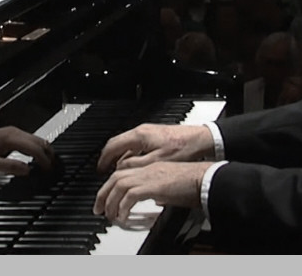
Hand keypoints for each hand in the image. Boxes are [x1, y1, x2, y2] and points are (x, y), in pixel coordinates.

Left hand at [0, 115, 54, 175]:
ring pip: (36, 139)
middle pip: (40, 141)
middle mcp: (12, 132)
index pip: (36, 148)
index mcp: (9, 138)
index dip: (46, 160)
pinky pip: (29, 140)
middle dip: (50, 155)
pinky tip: (37, 157)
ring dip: (45, 151)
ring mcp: (10, 132)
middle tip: (55, 169)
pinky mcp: (8, 135)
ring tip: (49, 164)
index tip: (50, 171)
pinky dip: (37, 149)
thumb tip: (27, 169)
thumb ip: (7, 166)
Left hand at [92, 161, 210, 223]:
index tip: (107, 198)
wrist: (205, 178)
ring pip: (119, 184)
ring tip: (109, 215)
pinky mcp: (153, 185)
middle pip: (116, 177)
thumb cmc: (194, 183)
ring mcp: (149, 175)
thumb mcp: (172, 186)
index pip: (124, 173)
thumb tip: (155, 200)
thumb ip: (160, 191)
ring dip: (110, 201)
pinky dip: (123, 206)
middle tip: (99, 208)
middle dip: (103, 193)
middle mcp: (147, 169)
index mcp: (151, 167)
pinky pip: (130, 196)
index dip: (111, 186)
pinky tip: (123, 216)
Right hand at [95, 123, 213, 172]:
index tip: (100, 169)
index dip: (103, 159)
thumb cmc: (183, 149)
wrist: (202, 139)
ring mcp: (149, 131)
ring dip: (120, 155)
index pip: (112, 145)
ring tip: (117, 169)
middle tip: (105, 170)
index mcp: (139, 136)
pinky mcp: (156, 134)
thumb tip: (120, 169)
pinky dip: (129, 153)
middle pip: (117, 143)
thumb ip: (135, 165)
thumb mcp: (156, 162)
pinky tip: (134, 163)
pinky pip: (136, 143)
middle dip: (109, 157)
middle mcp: (142, 130)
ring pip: (127, 143)